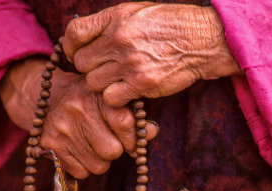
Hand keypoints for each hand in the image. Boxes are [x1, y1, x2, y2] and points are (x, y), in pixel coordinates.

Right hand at [0, 58, 157, 178]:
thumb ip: (135, 116)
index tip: (132, 143)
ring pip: (98, 166)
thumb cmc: (91, 100)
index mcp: (98, 95)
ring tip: (93, 144)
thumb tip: (153, 131)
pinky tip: (80, 150)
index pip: (125, 124)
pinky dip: (85, 166)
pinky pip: (81, 172)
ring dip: (101, 160)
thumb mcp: (112, 100)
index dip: (133, 139)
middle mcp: (78, 109)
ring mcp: (62, 128)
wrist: (51, 96)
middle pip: (113, 151)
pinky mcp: (49, 145)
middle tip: (110, 141)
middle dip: (116, 150)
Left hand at [63, 2, 240, 106]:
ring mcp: (129, 63)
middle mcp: (119, 39)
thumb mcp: (137, 12)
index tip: (76, 53)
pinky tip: (128, 90)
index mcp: (116, 18)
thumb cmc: (171, 25)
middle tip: (105, 68)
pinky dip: (116, 98)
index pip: (74, 33)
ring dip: (103, 84)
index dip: (70, 46)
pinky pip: (111, 98)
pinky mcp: (141, 84)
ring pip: (93, 83)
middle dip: (90, 67)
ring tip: (119, 79)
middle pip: (81, 63)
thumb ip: (109, 23)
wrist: (202, 40)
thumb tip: (85, 38)